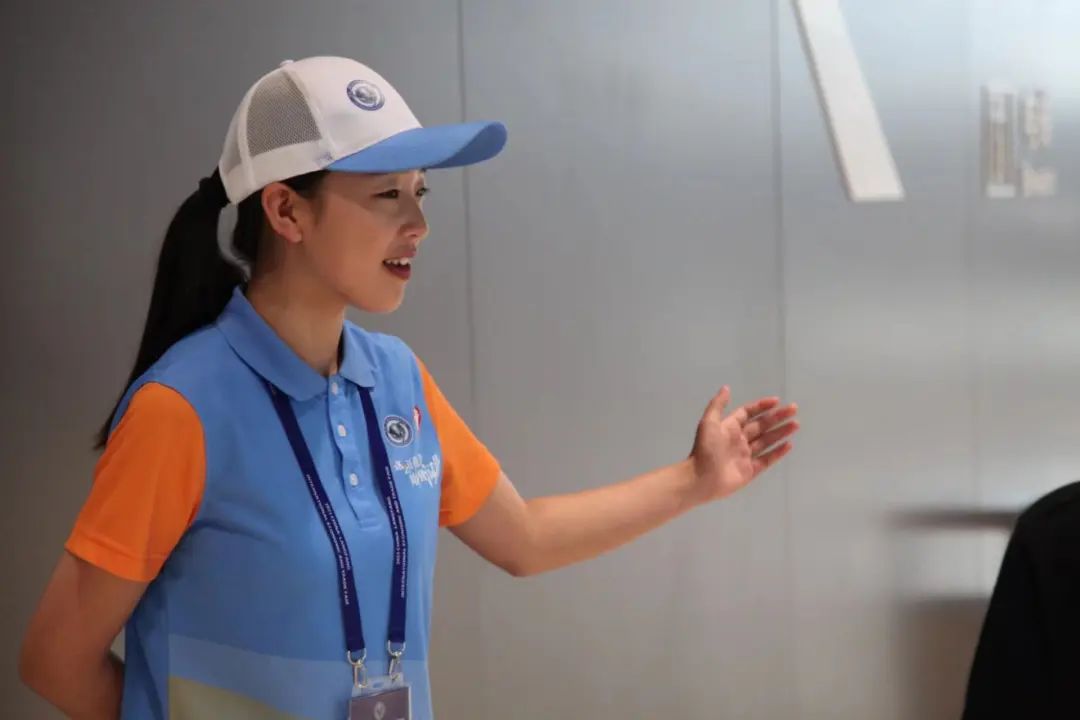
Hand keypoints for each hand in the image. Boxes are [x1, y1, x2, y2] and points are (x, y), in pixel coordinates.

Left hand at [688, 386, 798, 505]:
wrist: (701, 479)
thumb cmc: (705, 449)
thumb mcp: (709, 423)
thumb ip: (718, 405)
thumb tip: (726, 387)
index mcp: (729, 428)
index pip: (748, 413)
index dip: (761, 407)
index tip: (777, 401)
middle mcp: (739, 440)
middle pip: (761, 426)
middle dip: (777, 417)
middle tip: (794, 409)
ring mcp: (745, 456)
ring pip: (767, 441)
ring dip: (781, 432)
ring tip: (796, 424)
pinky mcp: (750, 471)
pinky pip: (767, 459)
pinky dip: (778, 452)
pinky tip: (789, 444)